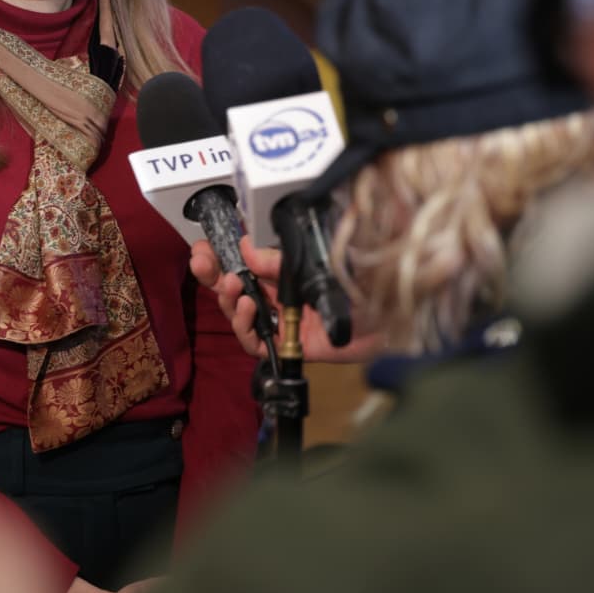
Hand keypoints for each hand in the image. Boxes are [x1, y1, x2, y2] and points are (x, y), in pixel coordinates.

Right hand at [192, 236, 381, 363]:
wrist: (389, 321)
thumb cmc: (361, 287)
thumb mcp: (313, 265)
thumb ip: (279, 260)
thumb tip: (246, 246)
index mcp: (284, 272)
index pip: (242, 262)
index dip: (220, 256)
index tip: (203, 248)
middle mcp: (278, 296)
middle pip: (232, 287)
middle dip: (214, 275)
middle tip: (203, 265)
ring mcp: (280, 321)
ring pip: (238, 313)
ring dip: (229, 299)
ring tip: (236, 288)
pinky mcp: (286, 346)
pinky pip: (253, 342)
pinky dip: (246, 326)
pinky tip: (252, 310)